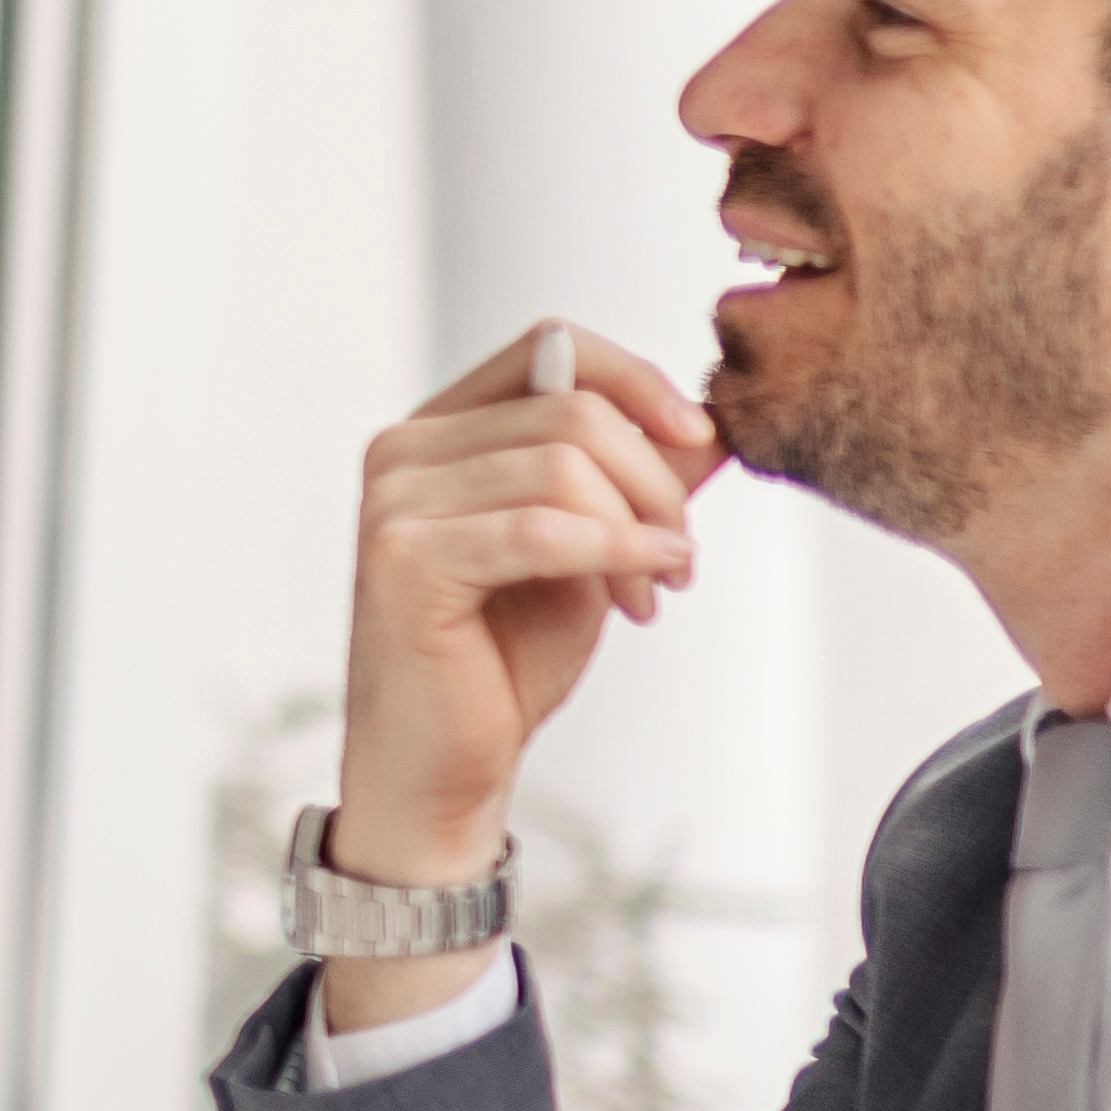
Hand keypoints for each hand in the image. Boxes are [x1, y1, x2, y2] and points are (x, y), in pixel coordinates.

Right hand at [338, 324, 715, 879]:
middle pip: (572, 411)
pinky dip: (615, 551)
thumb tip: (716, 421)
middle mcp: (403, 450)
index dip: (637, 379)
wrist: (446, 766)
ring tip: (655, 590)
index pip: (549, 345)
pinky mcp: (404, 559)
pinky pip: (541, 529)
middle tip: (681, 555)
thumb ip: (637, 481)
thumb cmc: (503, 659)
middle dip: (655, 482)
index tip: (700, 435)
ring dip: (639, 530)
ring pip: (562, 465)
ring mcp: (393, 502)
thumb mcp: (593, 549)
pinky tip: (647, 586)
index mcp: (441, 431)